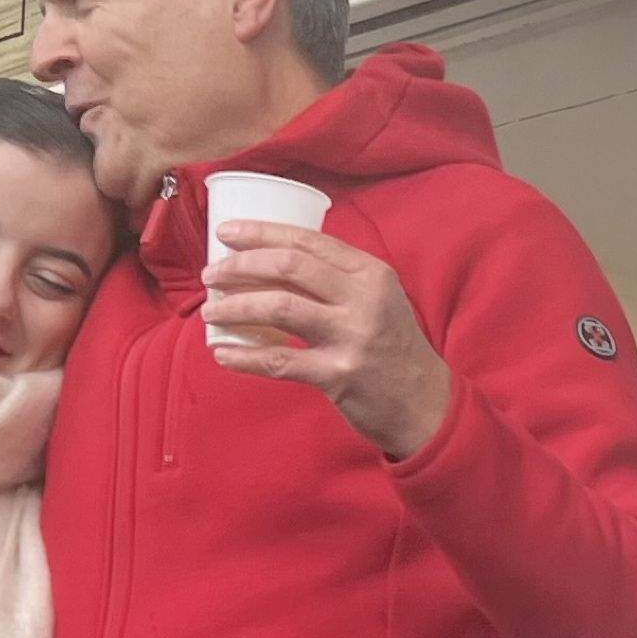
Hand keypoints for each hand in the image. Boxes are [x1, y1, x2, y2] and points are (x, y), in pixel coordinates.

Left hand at [205, 224, 453, 458]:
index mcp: (371, 274)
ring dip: (236, 306)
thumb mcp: (379, 300)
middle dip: (240, 266)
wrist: (425, 404)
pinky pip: (278, 361)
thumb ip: (338, 279)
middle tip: (211, 274)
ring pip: (278, 308)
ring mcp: (352, 337)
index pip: (307, 241)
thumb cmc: (392, 348)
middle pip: (288, 267)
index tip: (226, 234)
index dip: (260, 233)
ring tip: (210, 310)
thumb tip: (271, 262)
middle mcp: (363, 300)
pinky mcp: (338, 376)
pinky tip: (222, 353)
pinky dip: (243, 356)